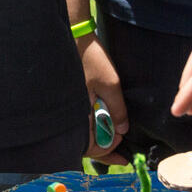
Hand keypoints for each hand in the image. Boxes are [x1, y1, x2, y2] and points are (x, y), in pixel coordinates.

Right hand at [79, 35, 128, 161]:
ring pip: (82, 133)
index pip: (89, 145)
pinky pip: (80, 120)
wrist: (73, 36)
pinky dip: (92, 126)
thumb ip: (117, 109)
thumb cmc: (90, 59)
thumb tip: (122, 130)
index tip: (121, 142)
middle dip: (103, 151)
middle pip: (84, 144)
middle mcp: (71, 114)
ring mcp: (69, 107)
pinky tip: (103, 124)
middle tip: (121, 156)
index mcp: (78, 114)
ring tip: (114, 140)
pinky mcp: (70, 99)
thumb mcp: (110, 83)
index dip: (107, 150)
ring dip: (98, 139)